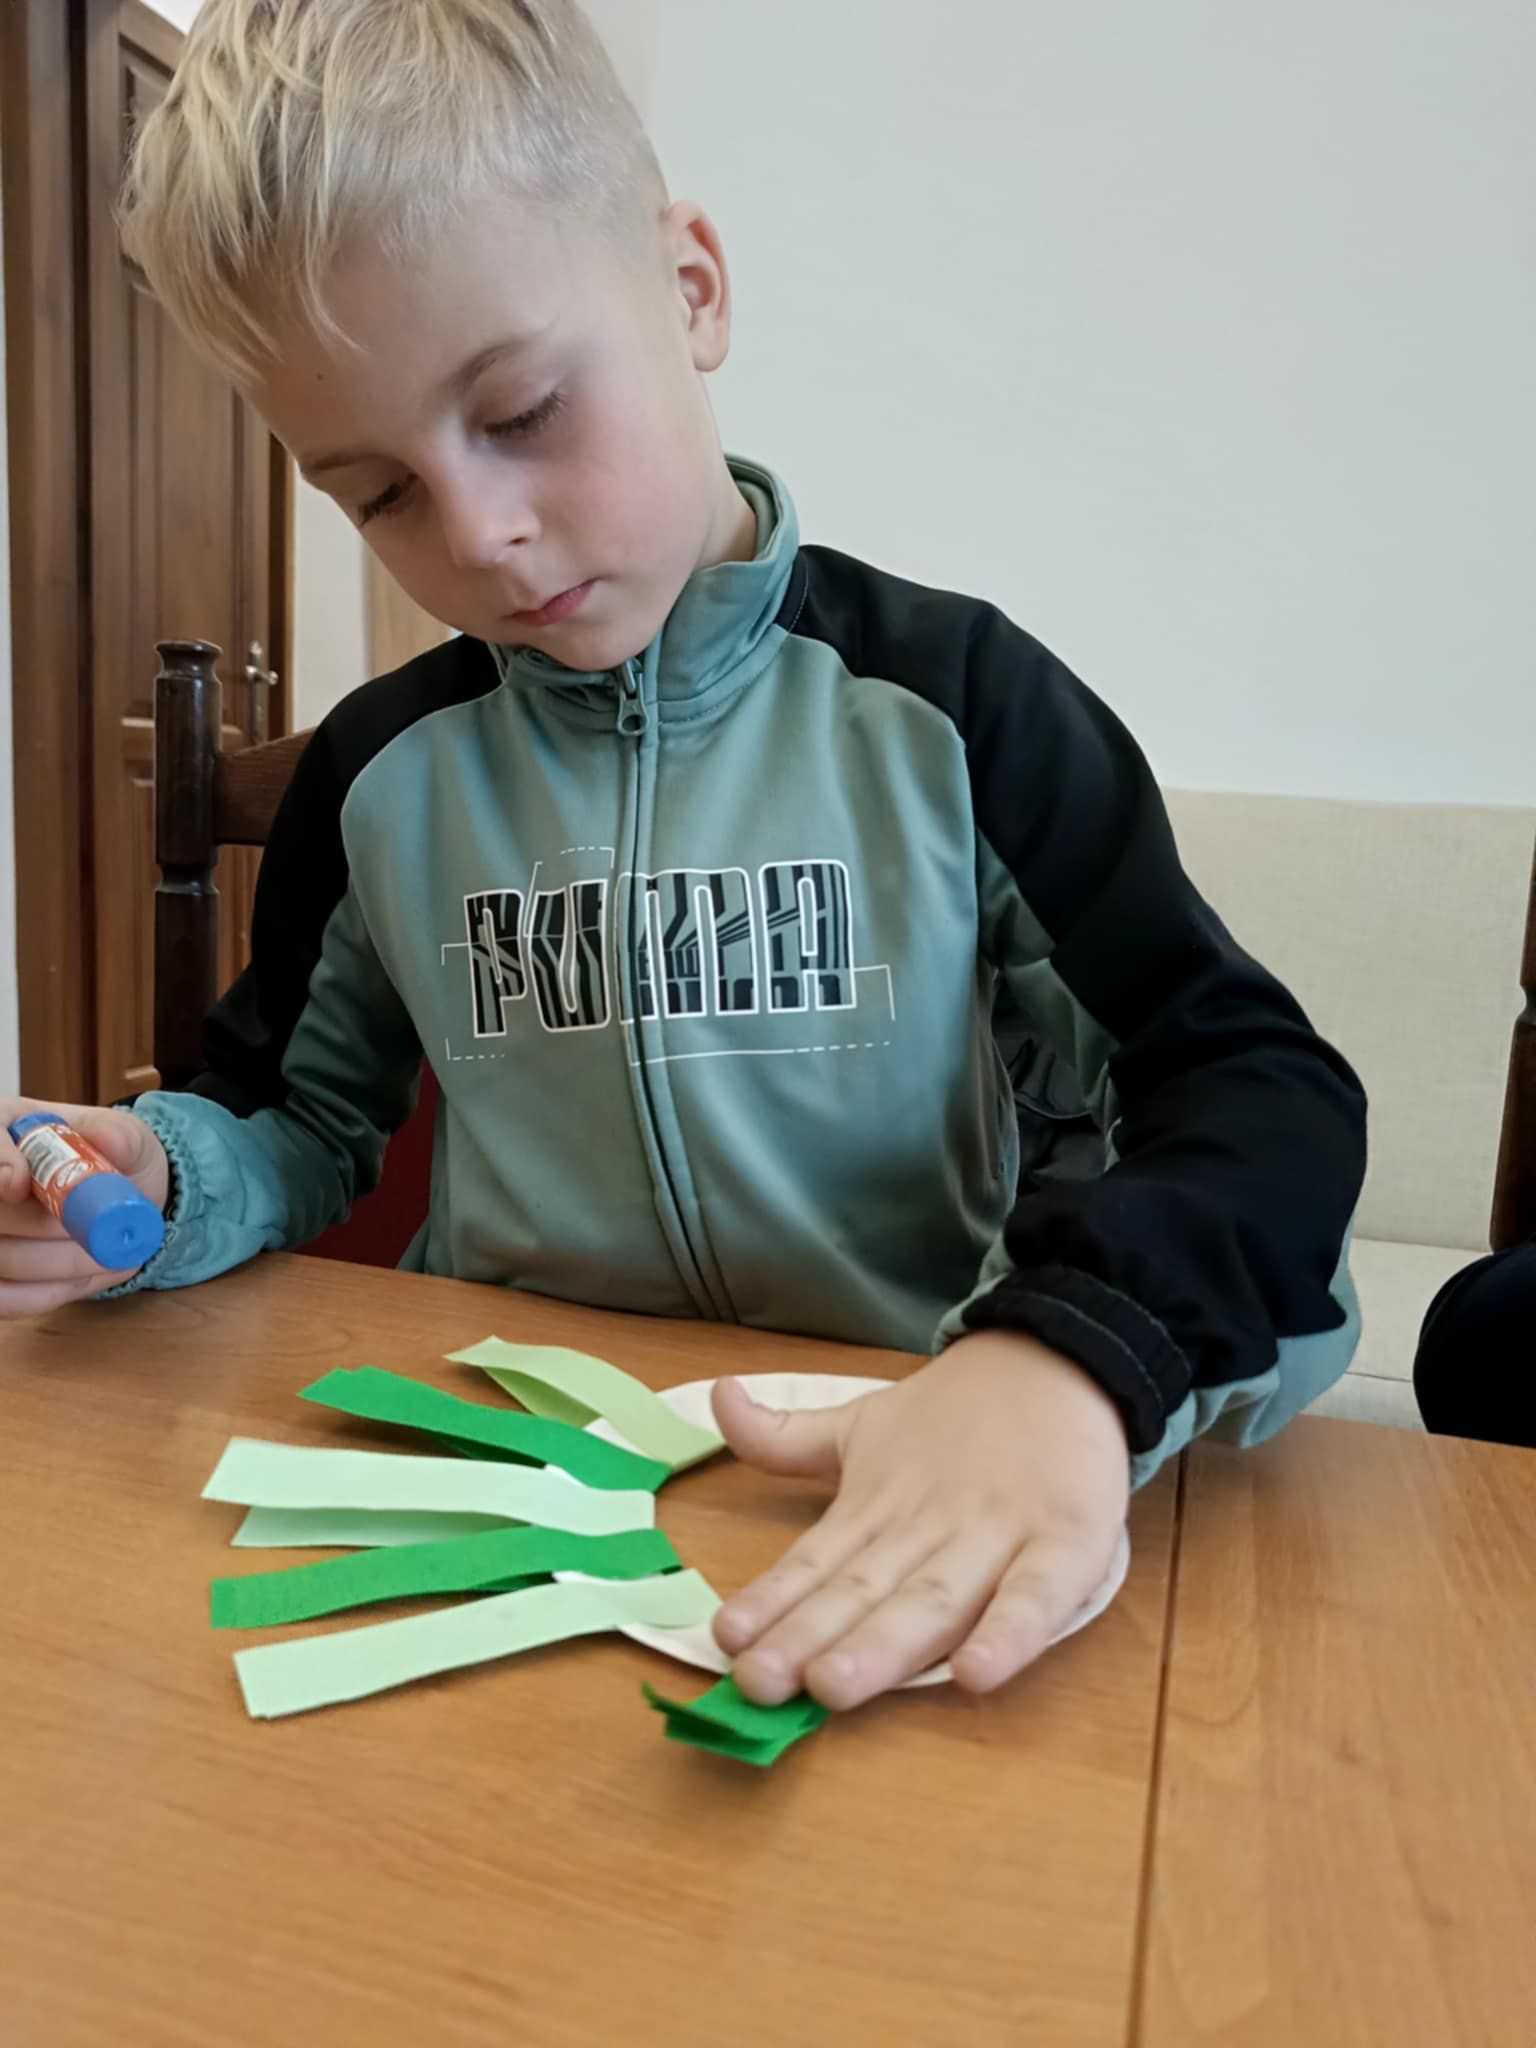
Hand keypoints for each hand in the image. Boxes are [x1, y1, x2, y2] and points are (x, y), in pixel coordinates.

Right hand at [0, 1100, 169, 1317]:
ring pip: (1, 1259)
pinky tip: (88, 1278)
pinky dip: (48, 1294)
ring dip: (60, 1265)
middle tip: (100, 1232)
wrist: (125, 1198)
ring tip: (113, 1256)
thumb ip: (118, 1136)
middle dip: (45, 1227)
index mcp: (4, 1127)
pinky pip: (5, 1298)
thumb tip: (108, 1141)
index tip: (19, 1182)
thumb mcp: (128, 1139)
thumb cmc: (115, 1159)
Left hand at [711, 1330, 1129, 1709]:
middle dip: (811, 1638)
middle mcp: (928, 1525)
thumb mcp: (863, 1422)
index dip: (771, 1601)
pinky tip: (976, 1675)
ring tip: (834, 1685)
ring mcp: (998, 1535)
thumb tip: (717, 1397)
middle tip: (760, 1682)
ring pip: (935, 1599)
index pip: (815, 1561)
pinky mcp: (1067, 1542)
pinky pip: (1038, 1596)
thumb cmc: (956, 1415)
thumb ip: (786, 1436)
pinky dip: (1010, 1634)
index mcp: (877, 1506)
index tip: (725, 1638)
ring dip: (885, 1644)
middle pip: (865, 1590)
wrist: (1060, 1357)